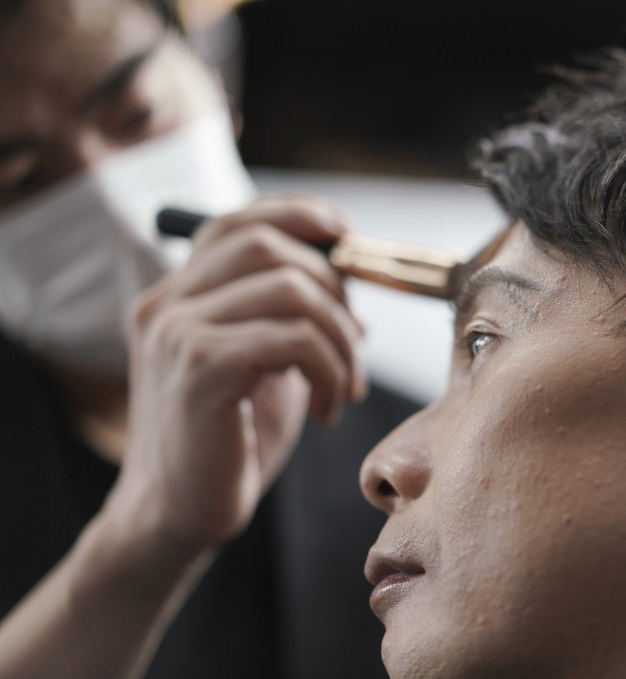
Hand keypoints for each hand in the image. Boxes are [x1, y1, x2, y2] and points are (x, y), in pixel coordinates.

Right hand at [111, 195, 366, 550]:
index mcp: (178, 296)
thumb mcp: (262, 363)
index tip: (347, 235)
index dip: (297, 215)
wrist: (177, 515)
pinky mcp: (200, 370)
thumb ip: (288, 316)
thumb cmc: (228, 442)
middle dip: (333, 286)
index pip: (235, 222)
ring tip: (345, 385)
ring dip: (341, 337)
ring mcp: (177, 333)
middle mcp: (167, 304)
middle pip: (267, 245)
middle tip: (355, 341)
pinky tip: (330, 409)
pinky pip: (295, 338)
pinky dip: (331, 369)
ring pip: (291, 288)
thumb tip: (347, 277)